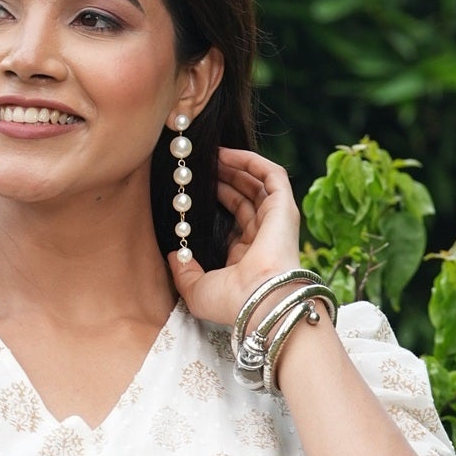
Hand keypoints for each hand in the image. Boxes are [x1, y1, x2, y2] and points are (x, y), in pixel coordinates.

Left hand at [166, 147, 301, 333]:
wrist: (257, 300)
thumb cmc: (231, 302)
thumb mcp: (195, 290)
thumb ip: (183, 272)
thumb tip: (171, 255)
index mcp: (247, 255)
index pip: (234, 219)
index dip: (216, 199)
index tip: (194, 189)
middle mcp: (264, 236)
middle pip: (245, 197)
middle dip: (224, 177)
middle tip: (201, 164)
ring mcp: (276, 221)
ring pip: (258, 183)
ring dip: (236, 166)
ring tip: (212, 154)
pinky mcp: (284, 207)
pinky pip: (271, 175)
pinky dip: (251, 161)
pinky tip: (227, 154)